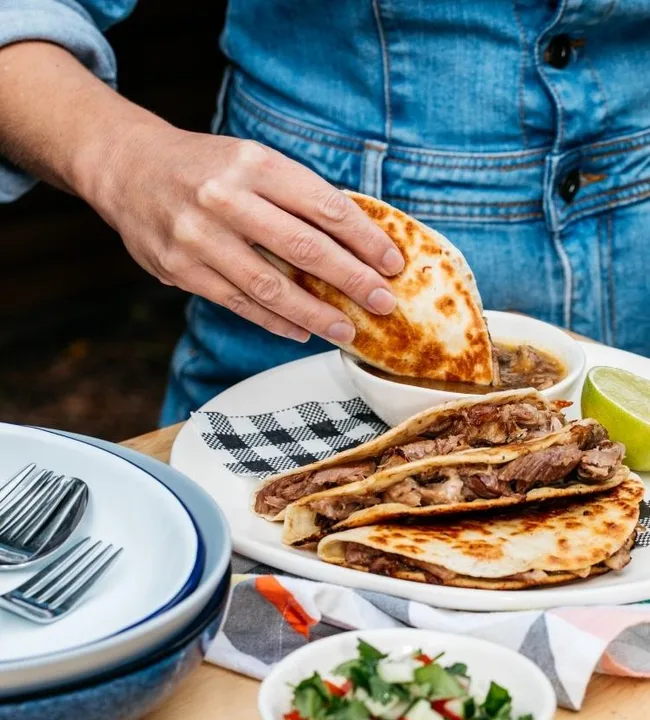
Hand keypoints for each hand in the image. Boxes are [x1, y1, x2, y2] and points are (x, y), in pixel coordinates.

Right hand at [91, 126, 403, 342]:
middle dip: (352, 280)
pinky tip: (302, 331)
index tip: (393, 263)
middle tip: (383, 303)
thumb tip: (356, 241)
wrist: (128, 169)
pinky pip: (239, 303)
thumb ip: (296, 195)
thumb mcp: (252, 160)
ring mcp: (200, 237)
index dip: (366, 239)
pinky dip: (275, 322)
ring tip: (347, 330)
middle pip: (305, 248)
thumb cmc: (205, 167)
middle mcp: (226, 198)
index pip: (325, 206)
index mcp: (254, 164)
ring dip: (316, 314)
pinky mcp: (181, 270)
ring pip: (271, 286)